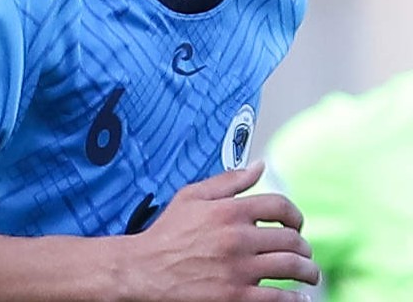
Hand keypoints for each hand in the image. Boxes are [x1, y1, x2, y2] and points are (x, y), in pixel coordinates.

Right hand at [125, 161, 317, 300]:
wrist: (145, 271)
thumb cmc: (168, 232)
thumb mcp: (192, 196)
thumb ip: (229, 180)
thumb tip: (260, 165)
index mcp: (229, 210)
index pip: (280, 206)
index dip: (295, 215)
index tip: (296, 224)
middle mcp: (238, 238)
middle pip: (291, 240)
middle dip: (304, 247)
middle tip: (304, 254)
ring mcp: (239, 270)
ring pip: (291, 268)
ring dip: (308, 272)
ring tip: (309, 274)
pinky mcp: (236, 298)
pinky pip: (279, 299)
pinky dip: (296, 299)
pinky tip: (299, 297)